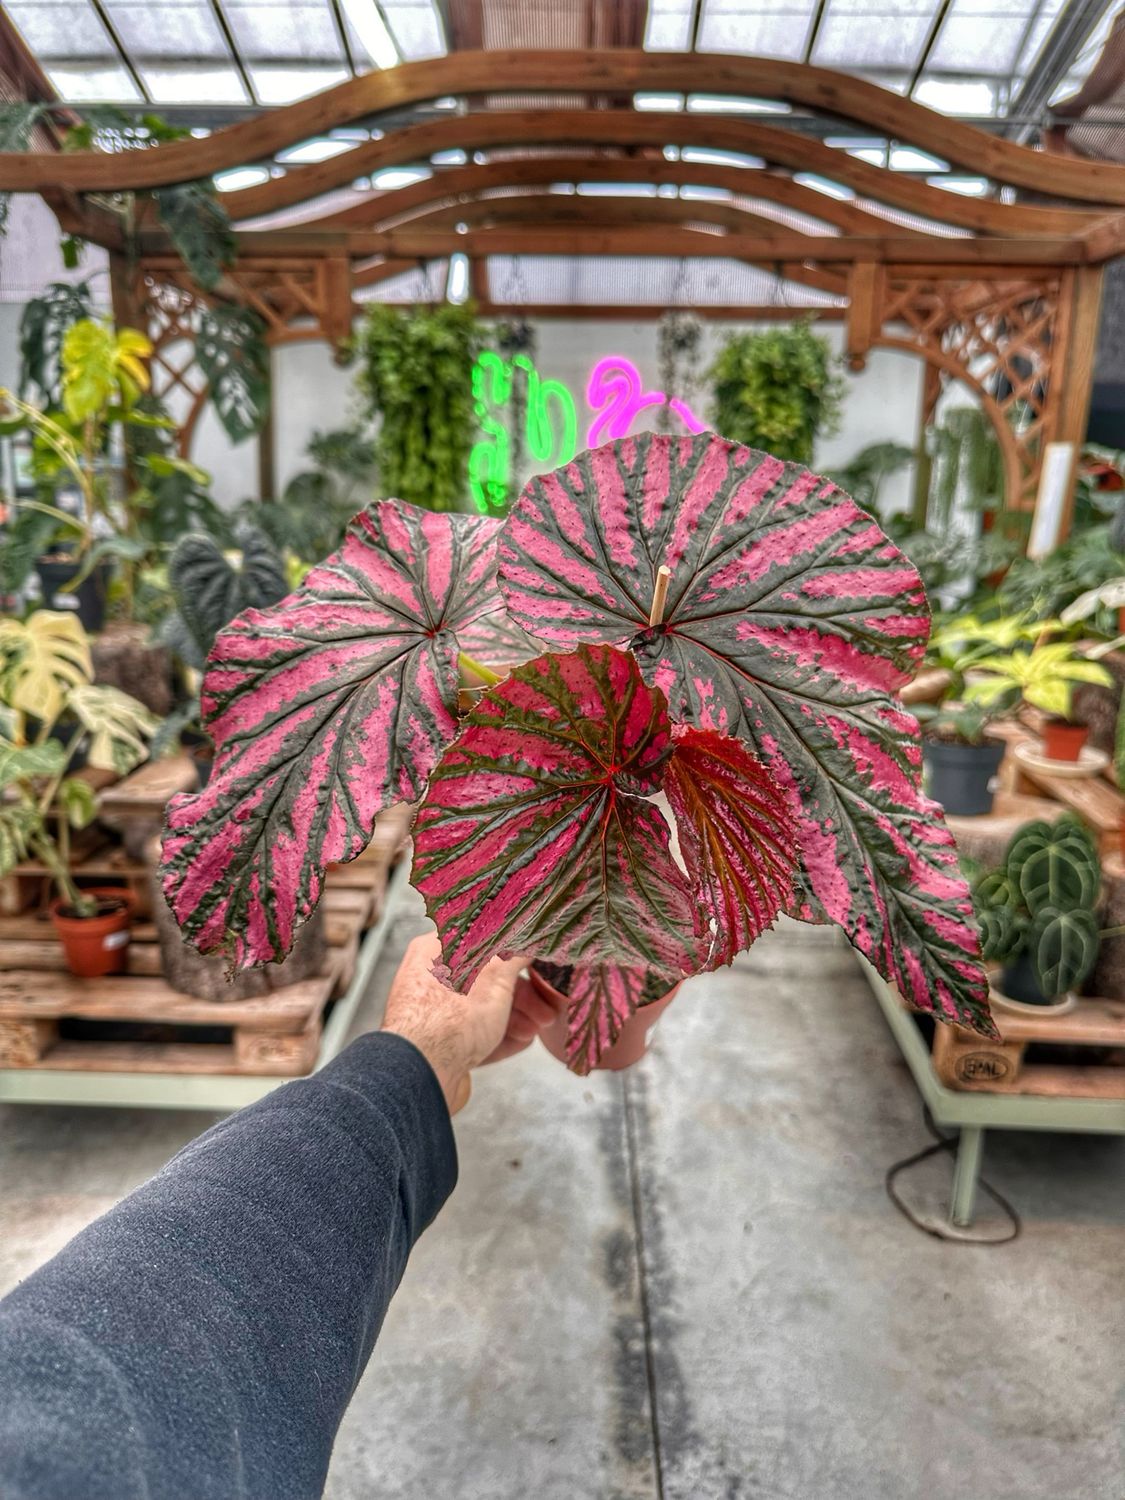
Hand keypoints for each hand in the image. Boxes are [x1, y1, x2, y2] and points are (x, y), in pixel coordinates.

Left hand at [380, 933, 562, 1113]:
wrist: (421, 1074)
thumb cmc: (450, 1018)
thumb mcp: (496, 973)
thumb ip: (516, 951)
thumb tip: (531, 937)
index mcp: (436, 950)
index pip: (483, 943)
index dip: (517, 954)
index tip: (541, 965)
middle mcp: (431, 979)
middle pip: (487, 979)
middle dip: (523, 995)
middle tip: (546, 1006)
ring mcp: (433, 1014)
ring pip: (483, 1009)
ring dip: (517, 1018)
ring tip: (538, 1028)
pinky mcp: (438, 1045)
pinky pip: (474, 1036)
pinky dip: (500, 1037)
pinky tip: (522, 1042)